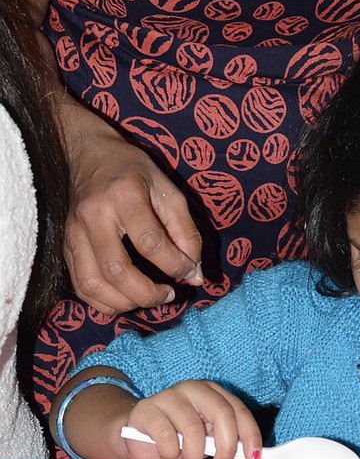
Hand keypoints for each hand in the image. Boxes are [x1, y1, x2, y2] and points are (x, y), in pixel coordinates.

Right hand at [64, 120, 203, 313]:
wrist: (88, 154)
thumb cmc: (134, 171)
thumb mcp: (167, 190)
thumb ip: (185, 232)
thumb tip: (195, 275)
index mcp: (124, 195)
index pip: (150, 242)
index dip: (174, 265)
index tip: (189, 272)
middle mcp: (93, 216)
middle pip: (117, 271)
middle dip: (148, 294)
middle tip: (168, 295)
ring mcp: (73, 233)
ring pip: (93, 284)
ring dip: (124, 304)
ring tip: (148, 299)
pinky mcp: (64, 246)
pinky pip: (80, 286)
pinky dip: (103, 302)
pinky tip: (125, 299)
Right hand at [121, 381, 262, 458]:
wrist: (134, 436)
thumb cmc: (175, 438)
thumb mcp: (205, 442)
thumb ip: (225, 446)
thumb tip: (250, 458)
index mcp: (212, 392)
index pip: (238, 410)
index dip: (249, 435)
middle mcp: (193, 389)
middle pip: (222, 413)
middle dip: (227, 446)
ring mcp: (169, 396)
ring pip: (193, 428)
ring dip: (194, 455)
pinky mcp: (147, 410)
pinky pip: (167, 437)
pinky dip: (171, 453)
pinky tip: (168, 454)